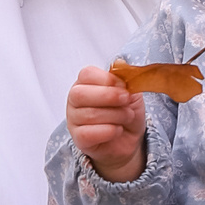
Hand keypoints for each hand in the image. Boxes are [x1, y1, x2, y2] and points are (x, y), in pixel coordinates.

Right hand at [66, 66, 145, 182]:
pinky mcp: (78, 139)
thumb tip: (120, 64)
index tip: (123, 86)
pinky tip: (118, 130)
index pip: (86, 74)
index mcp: (85, 83)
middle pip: (80, 94)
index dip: (106, 79)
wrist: (129, 140)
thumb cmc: (125, 112)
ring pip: (88, 114)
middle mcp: (75, 100)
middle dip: (108, 96)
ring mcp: (73, 120)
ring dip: (115, 115)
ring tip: (127, 116)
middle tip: (126, 100)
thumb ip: (125, 78)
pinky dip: (108, 131)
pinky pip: (88, 133)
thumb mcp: (131, 92)